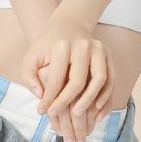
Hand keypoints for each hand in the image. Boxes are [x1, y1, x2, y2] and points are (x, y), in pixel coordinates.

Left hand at [22, 17, 114, 141]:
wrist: (69, 26)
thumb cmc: (49, 46)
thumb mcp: (32, 56)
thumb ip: (29, 75)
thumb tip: (40, 95)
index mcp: (62, 46)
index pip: (57, 77)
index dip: (50, 97)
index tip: (43, 111)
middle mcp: (83, 46)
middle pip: (79, 80)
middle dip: (68, 101)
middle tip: (59, 115)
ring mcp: (99, 49)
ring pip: (100, 79)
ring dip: (91, 100)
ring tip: (80, 115)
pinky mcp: (108, 54)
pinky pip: (111, 79)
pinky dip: (106, 96)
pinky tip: (97, 110)